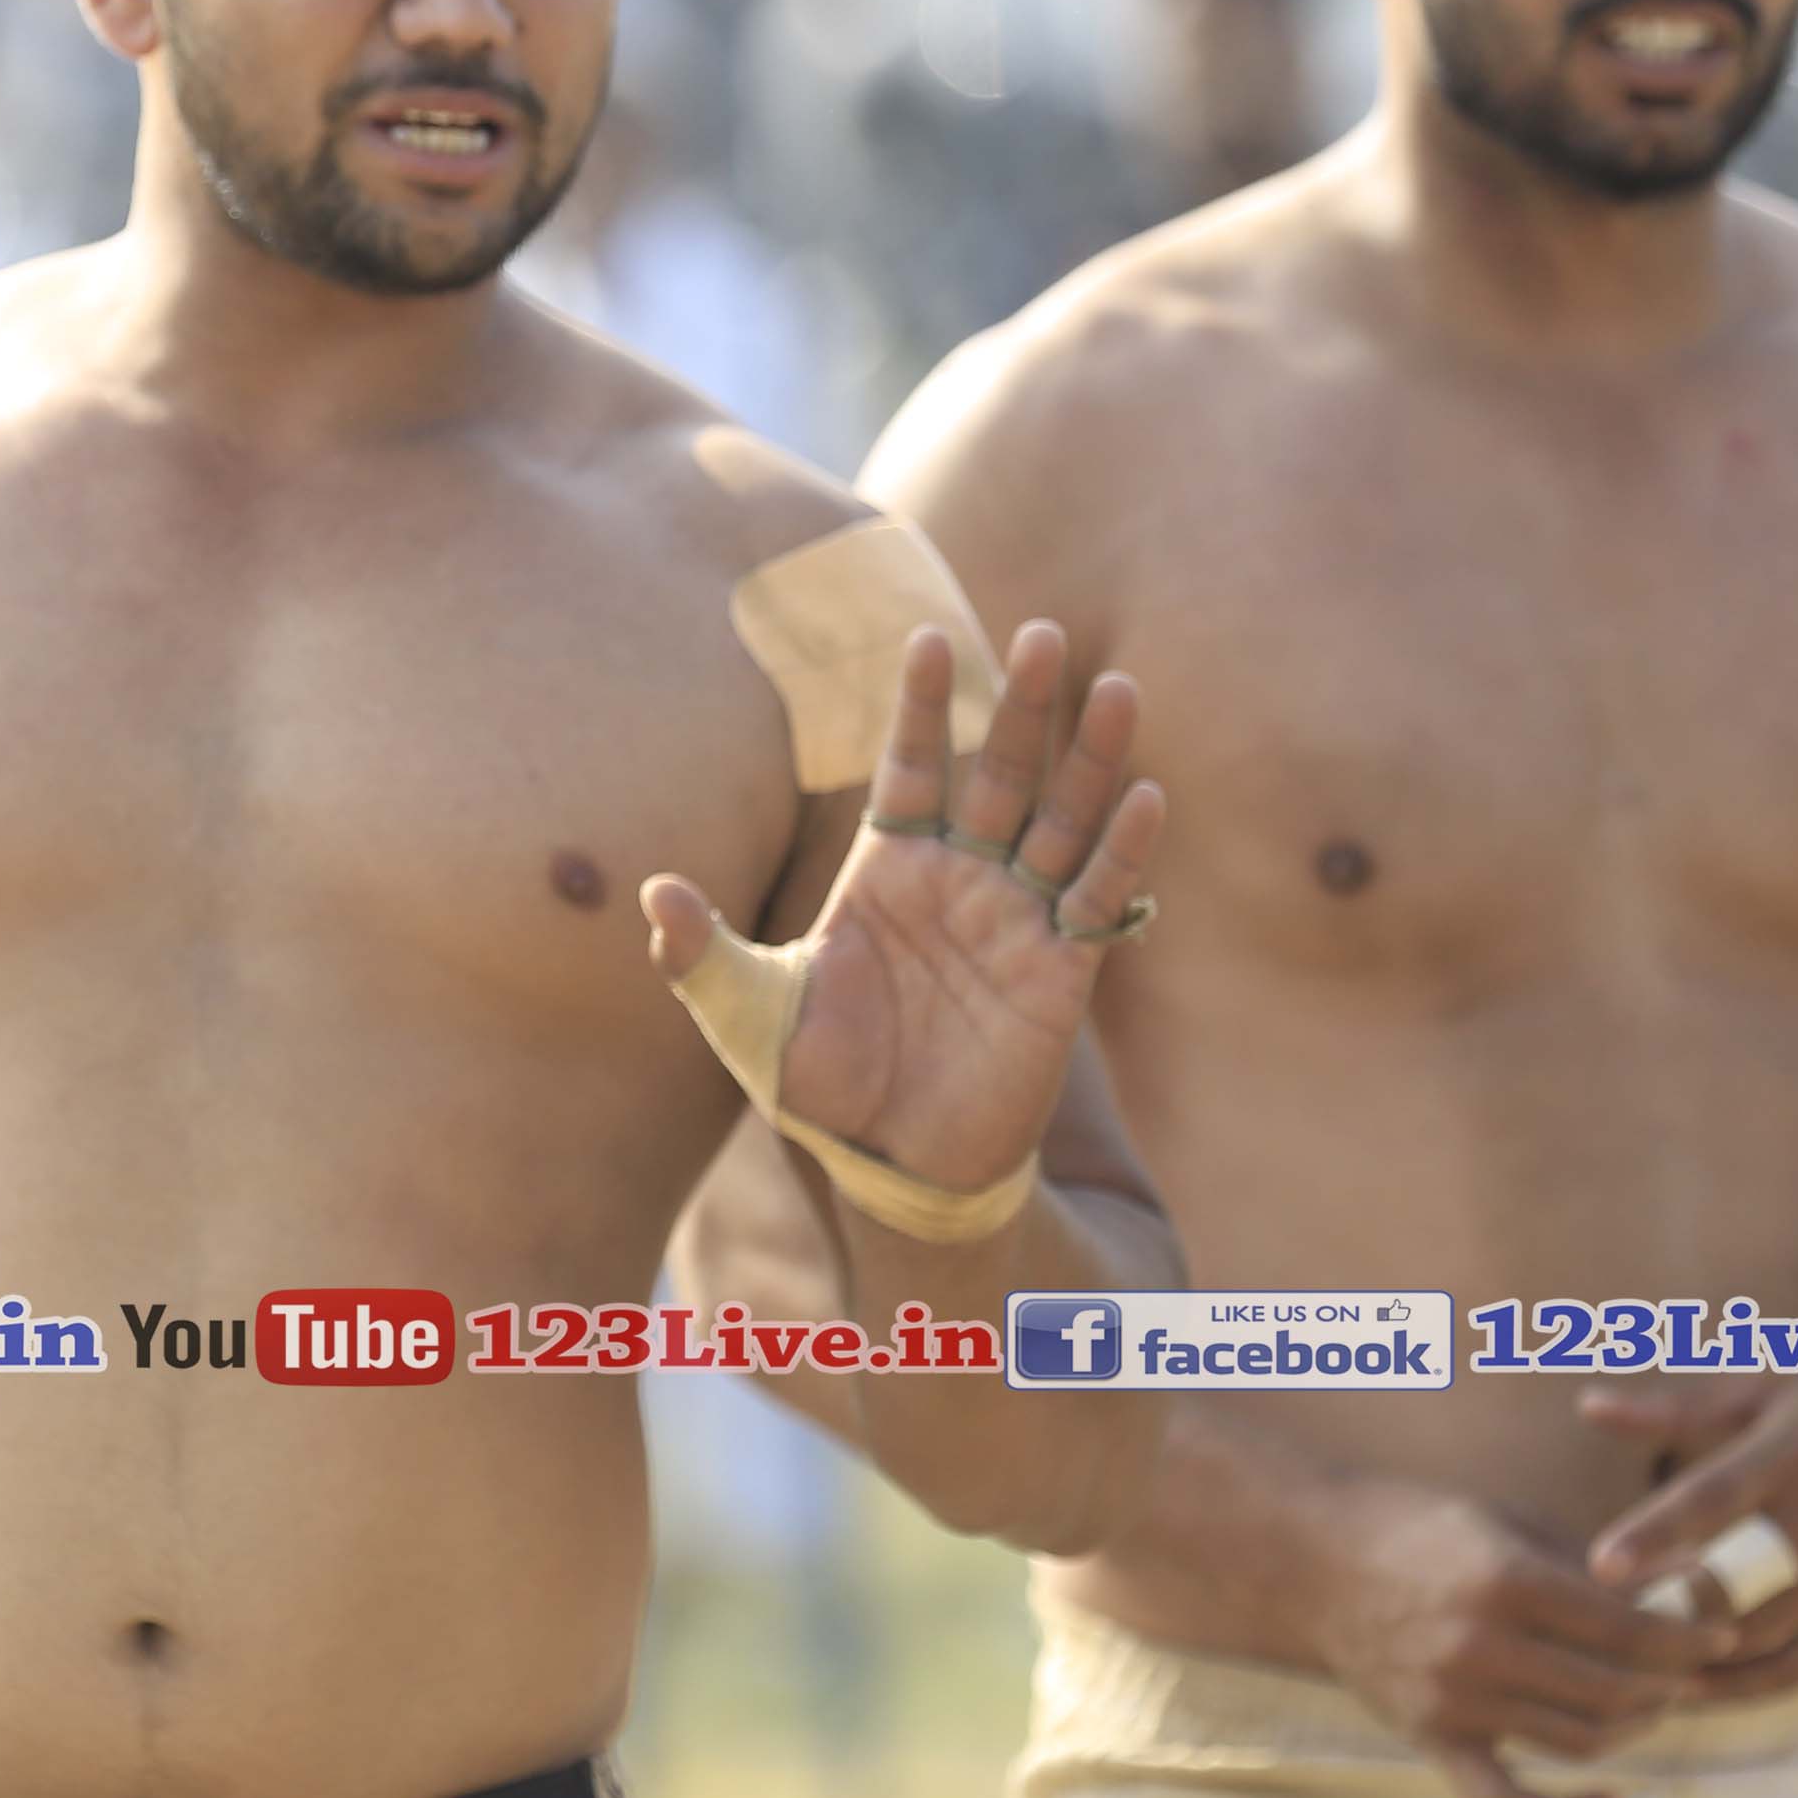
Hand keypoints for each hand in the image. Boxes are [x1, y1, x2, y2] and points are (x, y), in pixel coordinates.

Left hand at [643, 621, 1164, 1201]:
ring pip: (1062, 819)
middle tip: (1041, 633)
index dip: (920, 708)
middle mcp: (958, 878)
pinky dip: (1123, 850)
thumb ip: (701, 954)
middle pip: (999, 774)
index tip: (924, 636)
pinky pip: (1097, 898)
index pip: (911, 767)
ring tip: (1116, 685)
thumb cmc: (817, 1083)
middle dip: (1021, 707)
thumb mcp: (746, 1015)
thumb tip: (652, 896)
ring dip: (1090, 758)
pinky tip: (1145, 796)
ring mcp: (1014, 918)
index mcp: (886, 868)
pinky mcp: (1060, 971)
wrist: (888, 1164)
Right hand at [1294, 1472, 1729, 1797]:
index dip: (1687, 1638)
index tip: (1719, 1637)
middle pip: (1613, 1691)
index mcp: (1505, 1581)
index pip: (1628, 1628)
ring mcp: (1452, 1701)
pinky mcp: (1429, 1739)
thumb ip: (1590, 1563)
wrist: (1306, 1561)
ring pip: (1579, 1742)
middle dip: (1669, 1686)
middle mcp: (1480, 1647)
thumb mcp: (1506, 1523)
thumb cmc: (1417, 1527)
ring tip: (1649, 1707)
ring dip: (1633, 1731)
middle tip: (1687, 1672)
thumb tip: (1690, 1582)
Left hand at [1578, 1370, 1797, 1701]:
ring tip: (1629, 1681)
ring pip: (1765, 1646)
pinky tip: (1697, 1689)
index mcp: (1794, 1454)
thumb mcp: (1771, 1388)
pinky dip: (1749, 1686)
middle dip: (1662, 1627)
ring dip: (1697, 1670)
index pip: (1715, 1498)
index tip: (1599, 1568)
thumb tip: (1585, 1407)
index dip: (1656, 1534)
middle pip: (1736, 1594)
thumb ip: (1676, 1409)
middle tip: (1588, 1646)